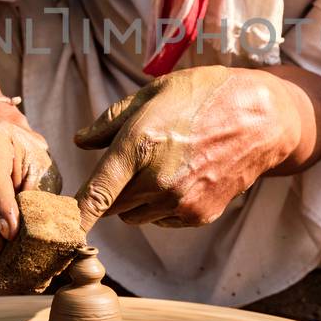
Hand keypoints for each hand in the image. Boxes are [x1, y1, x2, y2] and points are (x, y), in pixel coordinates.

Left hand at [74, 67, 302, 231]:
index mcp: (139, 146)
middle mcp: (157, 181)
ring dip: (136, 200)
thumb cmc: (204, 95)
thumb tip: (80, 142)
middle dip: (111, 191)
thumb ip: (111, 121)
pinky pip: (162, 220)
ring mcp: (179, 202)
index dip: (74, 215)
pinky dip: (162, 206)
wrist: (262, 118)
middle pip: (111, 207)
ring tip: (161, 166)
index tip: (58, 228)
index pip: (94, 194)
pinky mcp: (198, 215)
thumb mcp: (154, 93)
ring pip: (135, 216)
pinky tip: (182, 177)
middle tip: (132, 164)